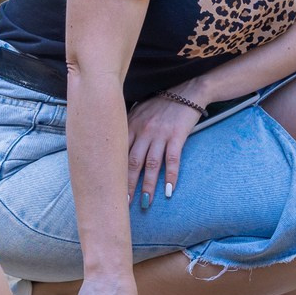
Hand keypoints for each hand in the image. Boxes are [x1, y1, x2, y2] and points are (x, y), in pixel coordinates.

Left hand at [124, 89, 203, 204]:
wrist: (187, 91)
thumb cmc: (160, 103)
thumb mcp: (139, 111)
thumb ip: (127, 128)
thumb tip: (115, 147)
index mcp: (130, 125)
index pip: (118, 153)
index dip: (113, 172)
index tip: (109, 188)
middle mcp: (143, 130)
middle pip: (132, 162)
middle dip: (128, 185)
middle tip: (124, 203)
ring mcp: (160, 133)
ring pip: (151, 164)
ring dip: (148, 185)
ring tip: (145, 202)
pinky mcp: (177, 135)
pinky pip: (173, 159)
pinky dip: (171, 176)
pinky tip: (169, 190)